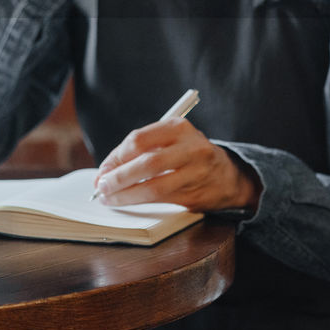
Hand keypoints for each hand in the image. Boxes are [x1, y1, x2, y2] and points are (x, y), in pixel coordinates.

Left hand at [93, 119, 261, 212]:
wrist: (228, 175)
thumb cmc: (187, 154)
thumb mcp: (170, 140)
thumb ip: (141, 150)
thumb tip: (107, 170)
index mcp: (178, 127)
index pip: (139, 140)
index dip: (116, 157)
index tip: (103, 170)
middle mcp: (190, 148)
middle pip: (147, 164)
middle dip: (119, 177)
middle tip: (101, 186)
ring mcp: (195, 173)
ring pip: (154, 187)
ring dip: (126, 194)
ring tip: (108, 198)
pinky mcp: (195, 194)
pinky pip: (161, 200)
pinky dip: (139, 202)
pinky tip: (126, 202)